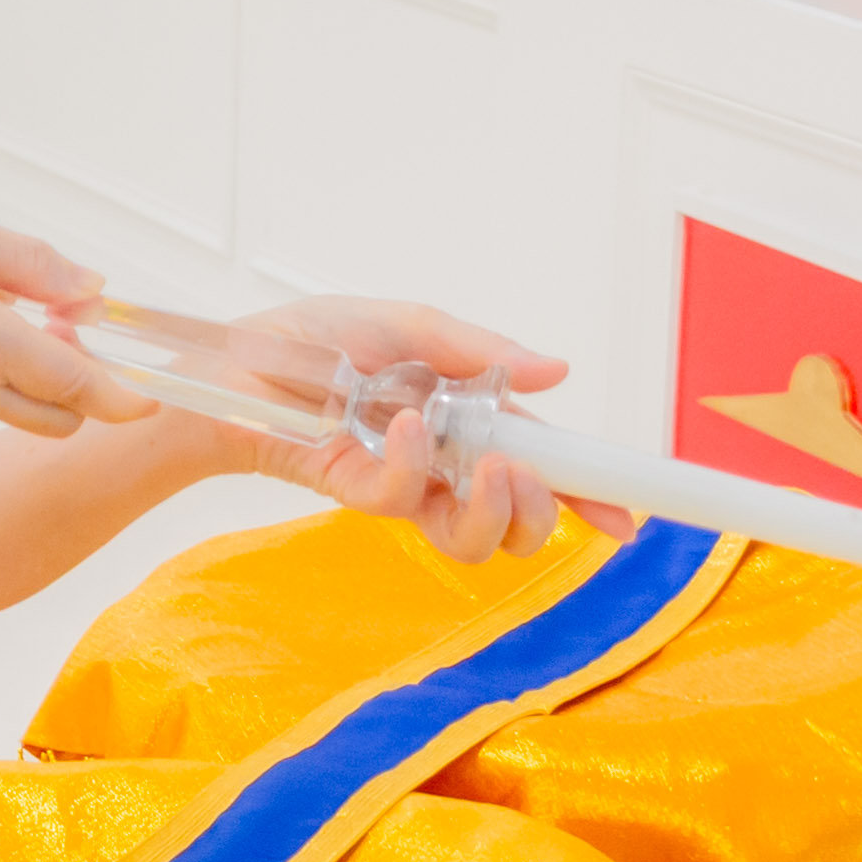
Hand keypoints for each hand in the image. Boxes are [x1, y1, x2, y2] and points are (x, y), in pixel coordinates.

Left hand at [194, 298, 568, 561]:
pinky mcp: (357, 491)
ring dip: (496, 509)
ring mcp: (404, 484)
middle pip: (518, 521)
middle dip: (543, 511)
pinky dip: (413, 465)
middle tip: (530, 476)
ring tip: (493, 468)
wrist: (237, 358)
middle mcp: (444, 463)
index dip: (587, 495)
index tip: (624, 516)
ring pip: (472, 537)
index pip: (543, 466)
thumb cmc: (316, 338)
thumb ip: (480, 351)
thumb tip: (555, 372)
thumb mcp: (409, 324)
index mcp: (470, 422)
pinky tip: (405, 425)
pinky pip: (402, 500)